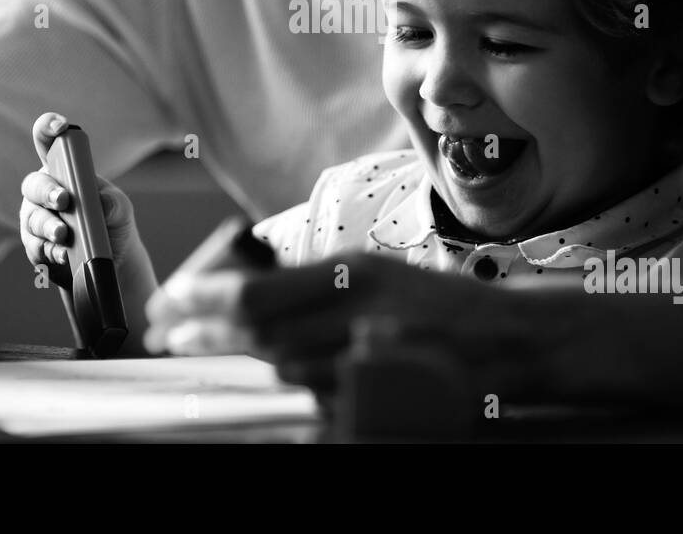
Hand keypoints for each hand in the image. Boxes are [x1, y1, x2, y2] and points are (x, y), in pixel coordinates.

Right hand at [19, 112, 140, 291]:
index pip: (48, 141)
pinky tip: (62, 254)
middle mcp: (43, 192)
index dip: (48, 128)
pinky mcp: (35, 247)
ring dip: (48, 226)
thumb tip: (102, 203)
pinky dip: (49, 250)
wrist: (112, 260)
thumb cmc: (112, 223)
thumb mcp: (120, 210)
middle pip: (34, 184)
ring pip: (32, 218)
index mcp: (64, 170)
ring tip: (64, 234)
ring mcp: (35, 219)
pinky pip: (35, 247)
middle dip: (48, 191)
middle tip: (64, 200)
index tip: (61, 126)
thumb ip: (114, 203)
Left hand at [145, 252, 572, 397]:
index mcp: (354, 273)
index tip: (172, 300)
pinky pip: (319, 408)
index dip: (204, 299)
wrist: (512, 339)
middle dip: (205, 334)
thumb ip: (319, 285)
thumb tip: (252, 296)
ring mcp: (374, 359)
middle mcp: (360, 313)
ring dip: (235, 366)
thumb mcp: (380, 274)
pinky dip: (284, 403)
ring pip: (282, 371)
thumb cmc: (441, 305)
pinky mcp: (387, 397)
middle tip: (170, 333)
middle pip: (259, 332)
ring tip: (197, 356)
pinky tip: (259, 398)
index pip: (257, 290)